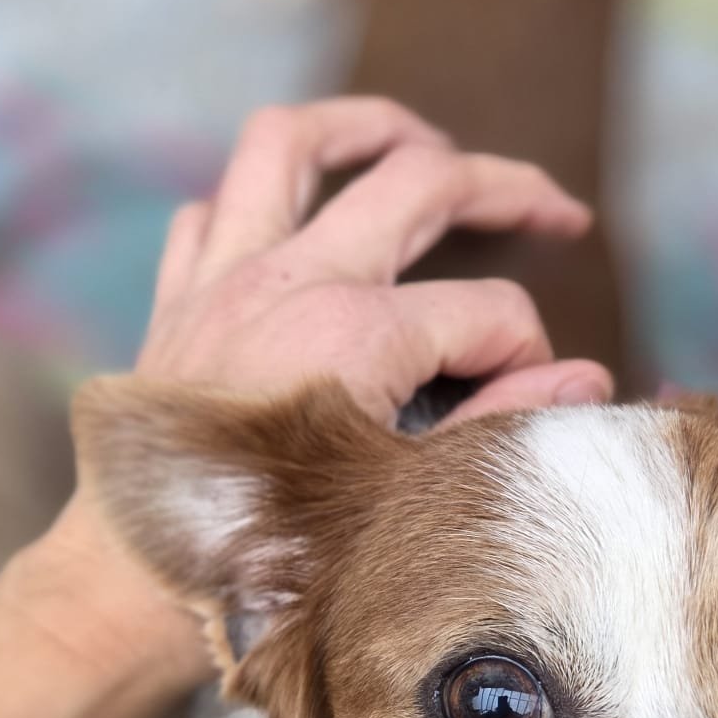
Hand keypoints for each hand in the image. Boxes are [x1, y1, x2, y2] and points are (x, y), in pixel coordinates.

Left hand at [42, 96, 611, 679]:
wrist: (133, 591)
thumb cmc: (272, 563)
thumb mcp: (408, 498)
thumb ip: (499, 425)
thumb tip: (584, 379)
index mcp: (356, 334)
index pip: (487, 310)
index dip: (529, 351)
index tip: (531, 395)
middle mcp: (290, 283)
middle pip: (422, 182)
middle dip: (506, 185)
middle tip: (557, 207)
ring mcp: (223, 281)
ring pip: (291, 141)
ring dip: (364, 126)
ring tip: (418, 139)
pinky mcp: (176, 302)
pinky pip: (213, 210)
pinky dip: (256, 201)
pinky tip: (295, 225)